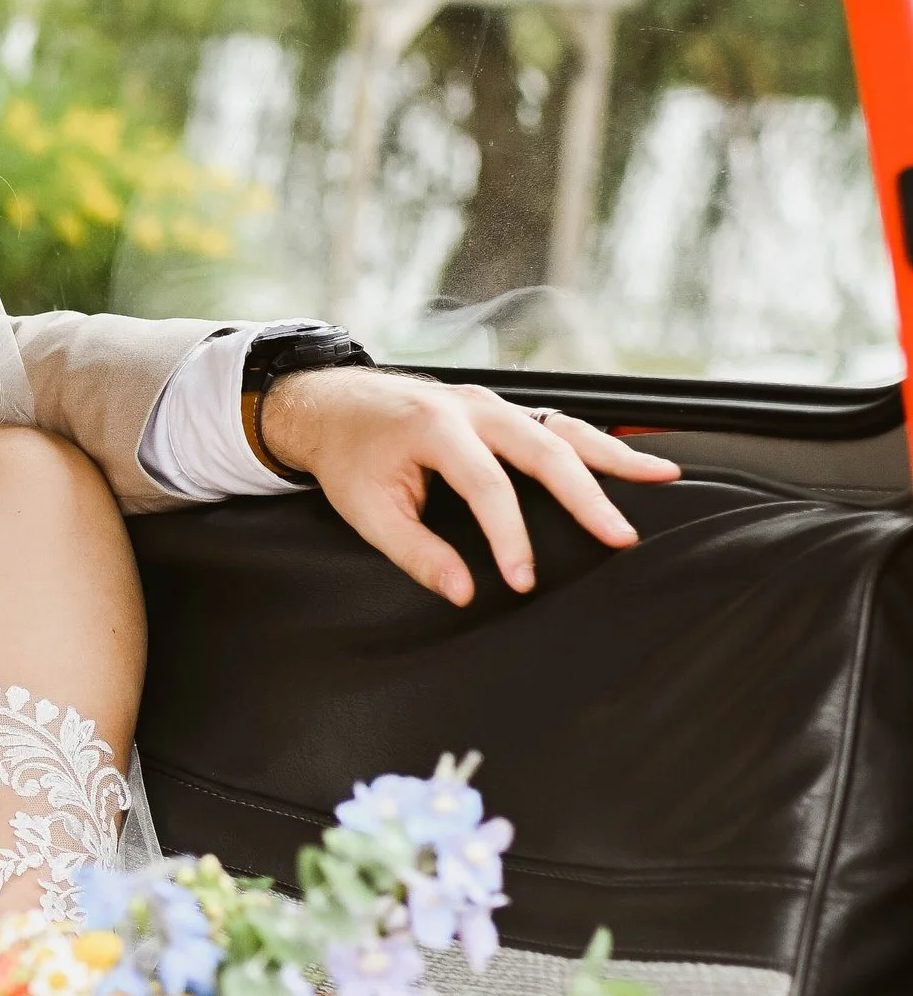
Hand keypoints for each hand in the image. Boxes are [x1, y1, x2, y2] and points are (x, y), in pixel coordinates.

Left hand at [257, 368, 679, 607]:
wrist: (332, 405)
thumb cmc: (349, 457)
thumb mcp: (366, 511)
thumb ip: (415, 553)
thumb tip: (463, 592)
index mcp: (434, 427)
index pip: (487, 487)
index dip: (509, 538)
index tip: (524, 581)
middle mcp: (472, 407)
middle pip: (545, 446)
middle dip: (589, 494)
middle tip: (622, 535)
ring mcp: (492, 404)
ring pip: (563, 427)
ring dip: (614, 455)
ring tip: (663, 476)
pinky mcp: (501, 410)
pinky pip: (556, 425)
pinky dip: (595, 445)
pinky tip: (630, 463)